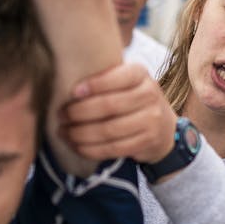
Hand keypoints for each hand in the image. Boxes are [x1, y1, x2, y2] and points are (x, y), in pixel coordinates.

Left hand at [58, 62, 176, 162]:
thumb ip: (104, 78)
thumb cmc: (132, 100)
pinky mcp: (146, 142)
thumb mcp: (126, 82)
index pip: (117, 77)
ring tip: (64, 132)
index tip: (73, 93)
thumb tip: (64, 79)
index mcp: (140, 74)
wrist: (163, 127)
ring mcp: (151, 120)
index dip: (94, 86)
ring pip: (109, 130)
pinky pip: (113, 148)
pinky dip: (91, 149)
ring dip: (80, 134)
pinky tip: (77, 146)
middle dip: (79, 113)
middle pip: (109, 106)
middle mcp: (150, 94)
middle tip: (61, 116)